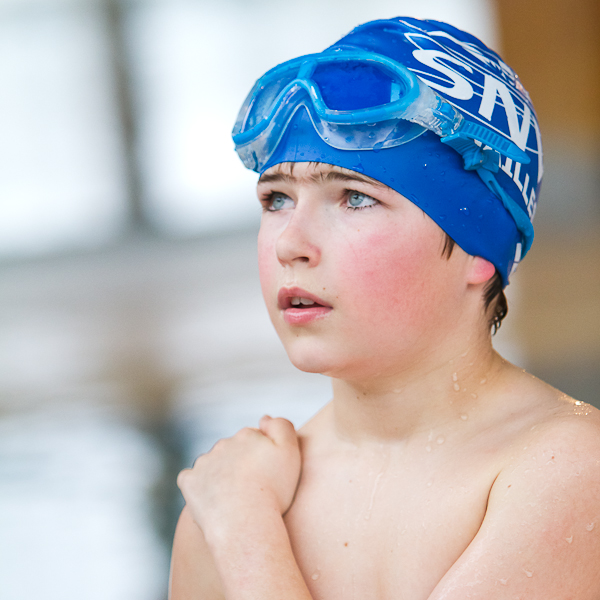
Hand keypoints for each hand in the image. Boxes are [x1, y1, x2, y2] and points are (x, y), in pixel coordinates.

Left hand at [177, 416, 301, 535]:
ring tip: (233, 498)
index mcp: (247, 435)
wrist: (246, 521)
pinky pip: (191, 480)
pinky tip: (210, 500)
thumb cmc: (274, 490)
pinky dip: (199, 487)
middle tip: (252, 488)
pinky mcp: (189, 481)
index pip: (254, 440)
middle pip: (232, 451)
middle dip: (239, 463)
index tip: (268, 475)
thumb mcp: (290, 451)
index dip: (262, 456)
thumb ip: (282, 426)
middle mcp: (223, 443)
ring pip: (212, 464)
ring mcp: (204, 462)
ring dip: (220, 475)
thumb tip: (264, 418)